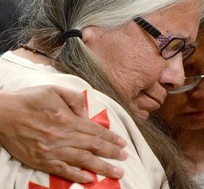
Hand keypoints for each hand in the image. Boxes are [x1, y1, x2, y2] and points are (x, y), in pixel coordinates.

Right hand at [0, 85, 126, 182]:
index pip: (95, 130)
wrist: (4, 115)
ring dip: (102, 167)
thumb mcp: (54, 90)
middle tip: (126, 159)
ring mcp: (53, 150)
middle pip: (93, 146)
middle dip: (112, 153)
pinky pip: (63, 170)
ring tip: (117, 172)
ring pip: (83, 160)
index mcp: (68, 119)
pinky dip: (77, 176)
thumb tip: (87, 114)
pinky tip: (90, 180)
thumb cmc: (30, 100)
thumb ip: (75, 99)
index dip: (111, 138)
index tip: (123, 143)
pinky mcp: (42, 160)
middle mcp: (63, 136)